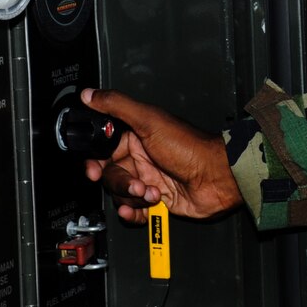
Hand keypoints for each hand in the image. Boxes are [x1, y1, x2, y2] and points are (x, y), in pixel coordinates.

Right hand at [79, 87, 241, 224]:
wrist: (216, 177)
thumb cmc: (188, 146)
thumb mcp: (149, 120)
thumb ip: (117, 106)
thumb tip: (89, 94)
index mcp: (135, 136)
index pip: (103, 149)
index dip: (95, 160)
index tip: (94, 169)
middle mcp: (140, 157)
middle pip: (110, 174)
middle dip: (120, 182)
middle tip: (135, 183)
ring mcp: (147, 179)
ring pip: (121, 193)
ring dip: (132, 196)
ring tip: (151, 192)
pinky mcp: (155, 201)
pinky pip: (133, 210)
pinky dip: (133, 212)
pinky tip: (138, 209)